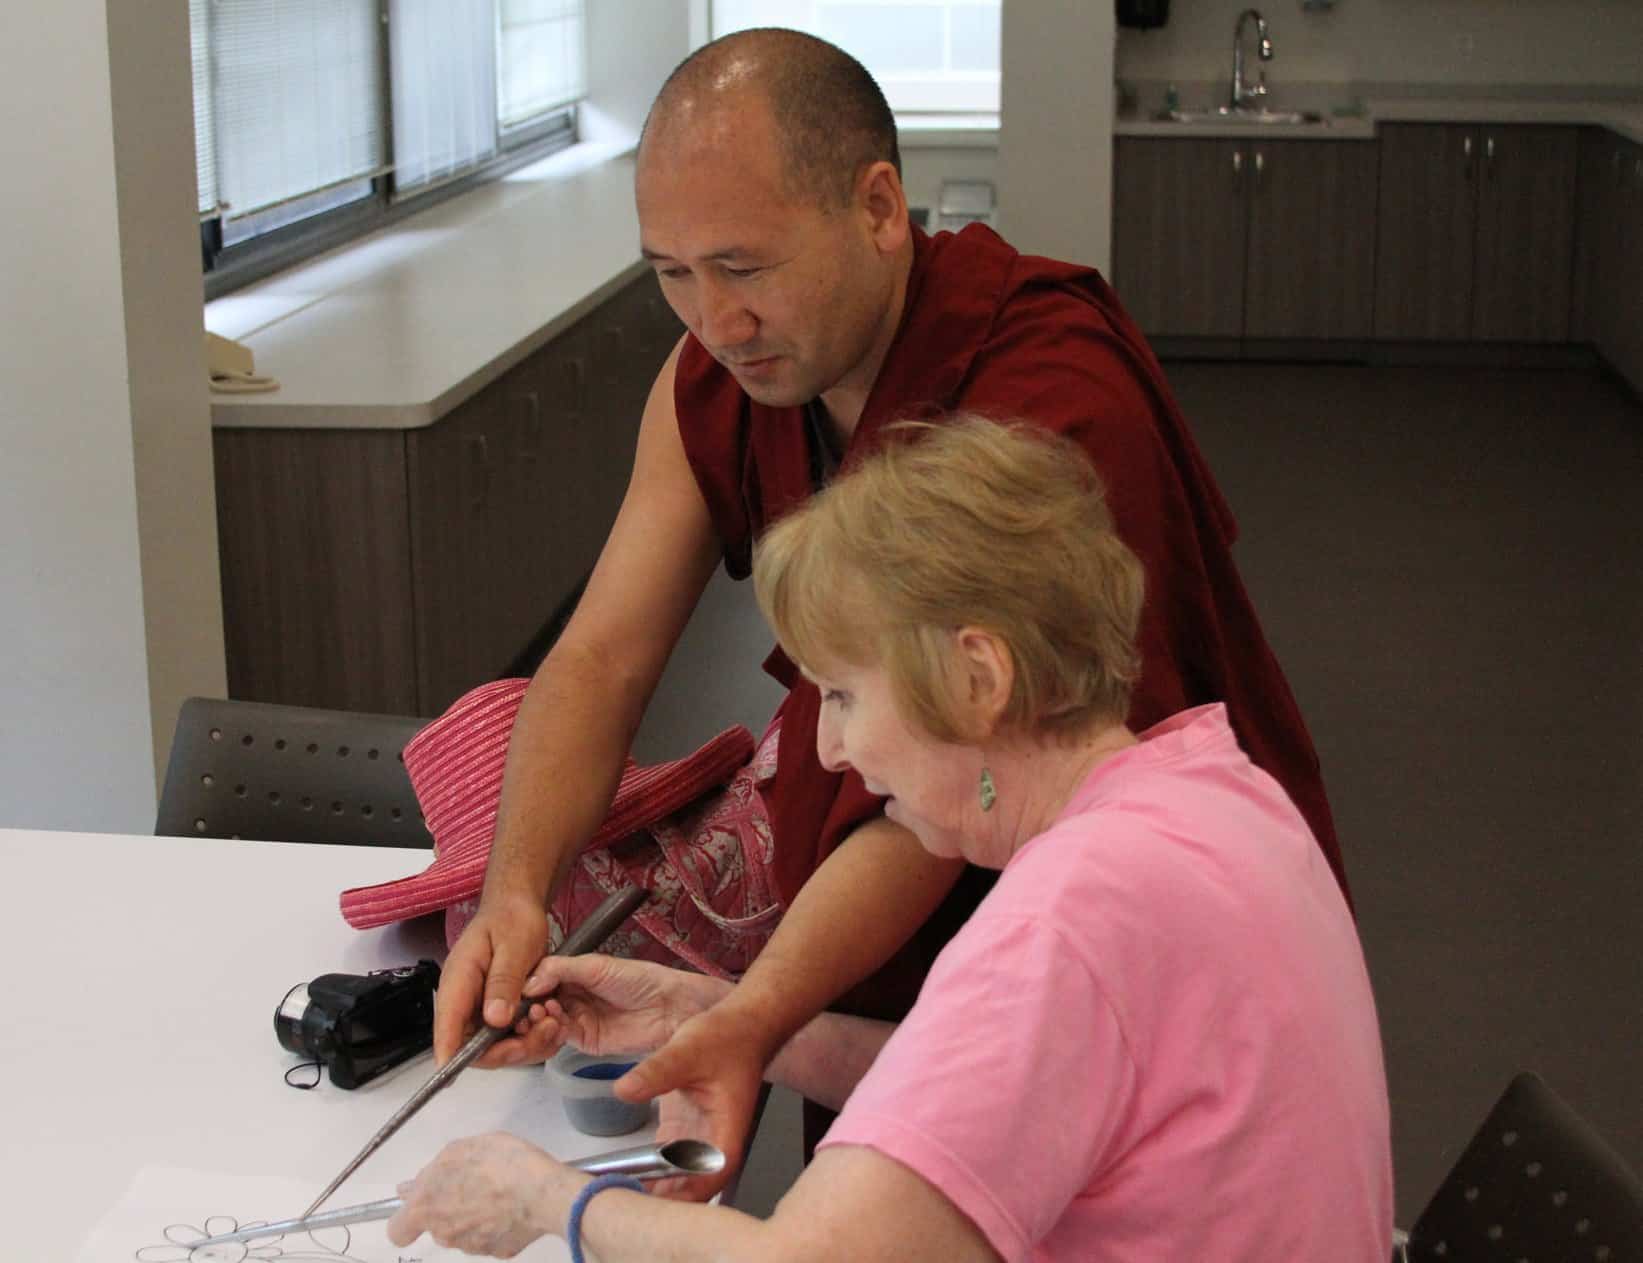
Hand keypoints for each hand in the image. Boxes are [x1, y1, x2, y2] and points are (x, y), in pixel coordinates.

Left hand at [386, 1132, 570, 1257]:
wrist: (542, 1191)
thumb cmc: (497, 1162)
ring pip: (464, 1231)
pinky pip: (491, 1236)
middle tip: (471, 1182)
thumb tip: (410, 1188)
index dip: (405, 1216)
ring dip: (473, 1214)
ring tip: (498, 1189)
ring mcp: (473, 1247)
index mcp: (427, 1208)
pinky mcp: (500, 1252)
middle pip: (436, 1225)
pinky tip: (513, 1204)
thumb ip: (430, 1171)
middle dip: (448, 1207)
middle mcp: (445, 1233)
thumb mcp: (458, 1150)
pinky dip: (497, 1224)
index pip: (397, 1230)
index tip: (420, 1201)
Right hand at [433, 893, 550, 1066]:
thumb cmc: (512, 919)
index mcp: (458, 982)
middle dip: (508, 1050)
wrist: (519, 906)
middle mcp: (465, 1001)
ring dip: (525, 1044)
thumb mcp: (513, 947)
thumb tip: (495, 1020)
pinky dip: (531, 1035)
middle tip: (542, 1034)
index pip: (447, 1028)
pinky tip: (550, 1021)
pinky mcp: (498, 1010)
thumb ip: (504, 982)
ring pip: (495, 1045)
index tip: (458, 1075)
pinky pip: (510, 1036)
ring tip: (553, 1023)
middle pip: (473, 1046)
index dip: (451, 1054)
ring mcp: (481, 1007)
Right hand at [517, 953, 730, 1057]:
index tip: (513, 987)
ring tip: (535, 1013)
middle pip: (537, 1002)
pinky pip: (559, 1037)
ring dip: (535, 1019)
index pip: (539, 978)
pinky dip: (550, 1031)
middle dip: (526, 1005)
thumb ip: (562, 969)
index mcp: (573, 973)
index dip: (525, 984)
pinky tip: (548, 1022)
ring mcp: (577, 1019)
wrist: (670, 1007)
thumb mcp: (597, 965)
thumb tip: (529, 981)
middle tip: (522, 1005)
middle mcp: (571, 995)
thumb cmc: (638, 978)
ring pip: (544, 1021)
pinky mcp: (584, 1040)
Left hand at [614, 1005, 773, 1201]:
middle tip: (615, 1203)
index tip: (648, 1207)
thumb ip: (657, 1072)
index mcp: (725, 1134)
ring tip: (609, 1195)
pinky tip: (616, 1176)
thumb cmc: (729, 1039)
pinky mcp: (682, 1133)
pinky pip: (662, 1162)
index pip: (707, 1179)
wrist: (738, 1026)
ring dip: (647, 1190)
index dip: (680, 1198)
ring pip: (674, 1182)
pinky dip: (643, 1171)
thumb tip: (625, 1089)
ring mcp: (696, 1142)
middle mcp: (713, 1146)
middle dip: (657, 1203)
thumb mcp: (689, 1050)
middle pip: (688, 1190)